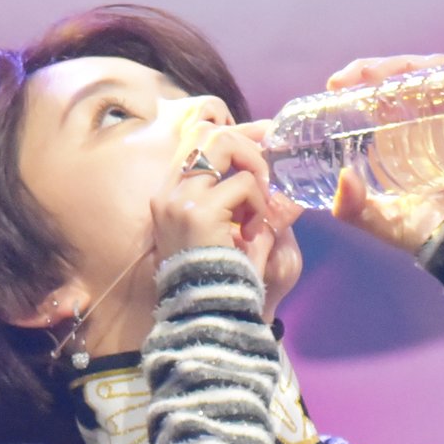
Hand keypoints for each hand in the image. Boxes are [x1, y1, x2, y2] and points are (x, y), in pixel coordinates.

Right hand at [151, 121, 279, 275]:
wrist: (210, 312)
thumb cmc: (223, 275)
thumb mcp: (233, 229)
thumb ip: (246, 196)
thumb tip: (275, 166)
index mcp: (170, 195)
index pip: (196, 140)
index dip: (234, 133)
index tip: (265, 137)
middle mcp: (168, 192)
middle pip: (207, 131)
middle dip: (246, 145)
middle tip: (265, 177)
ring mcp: (180, 200)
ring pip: (222, 144)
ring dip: (252, 168)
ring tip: (259, 204)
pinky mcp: (198, 212)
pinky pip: (242, 184)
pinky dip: (258, 203)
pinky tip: (253, 231)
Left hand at [325, 55, 443, 252]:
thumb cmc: (433, 231)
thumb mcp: (386, 222)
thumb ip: (354, 209)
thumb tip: (342, 180)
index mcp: (405, 134)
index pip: (383, 92)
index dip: (360, 79)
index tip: (334, 84)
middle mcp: (432, 118)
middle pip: (408, 76)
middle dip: (380, 68)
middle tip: (353, 77)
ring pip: (438, 73)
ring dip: (411, 67)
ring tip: (383, 74)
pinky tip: (435, 73)